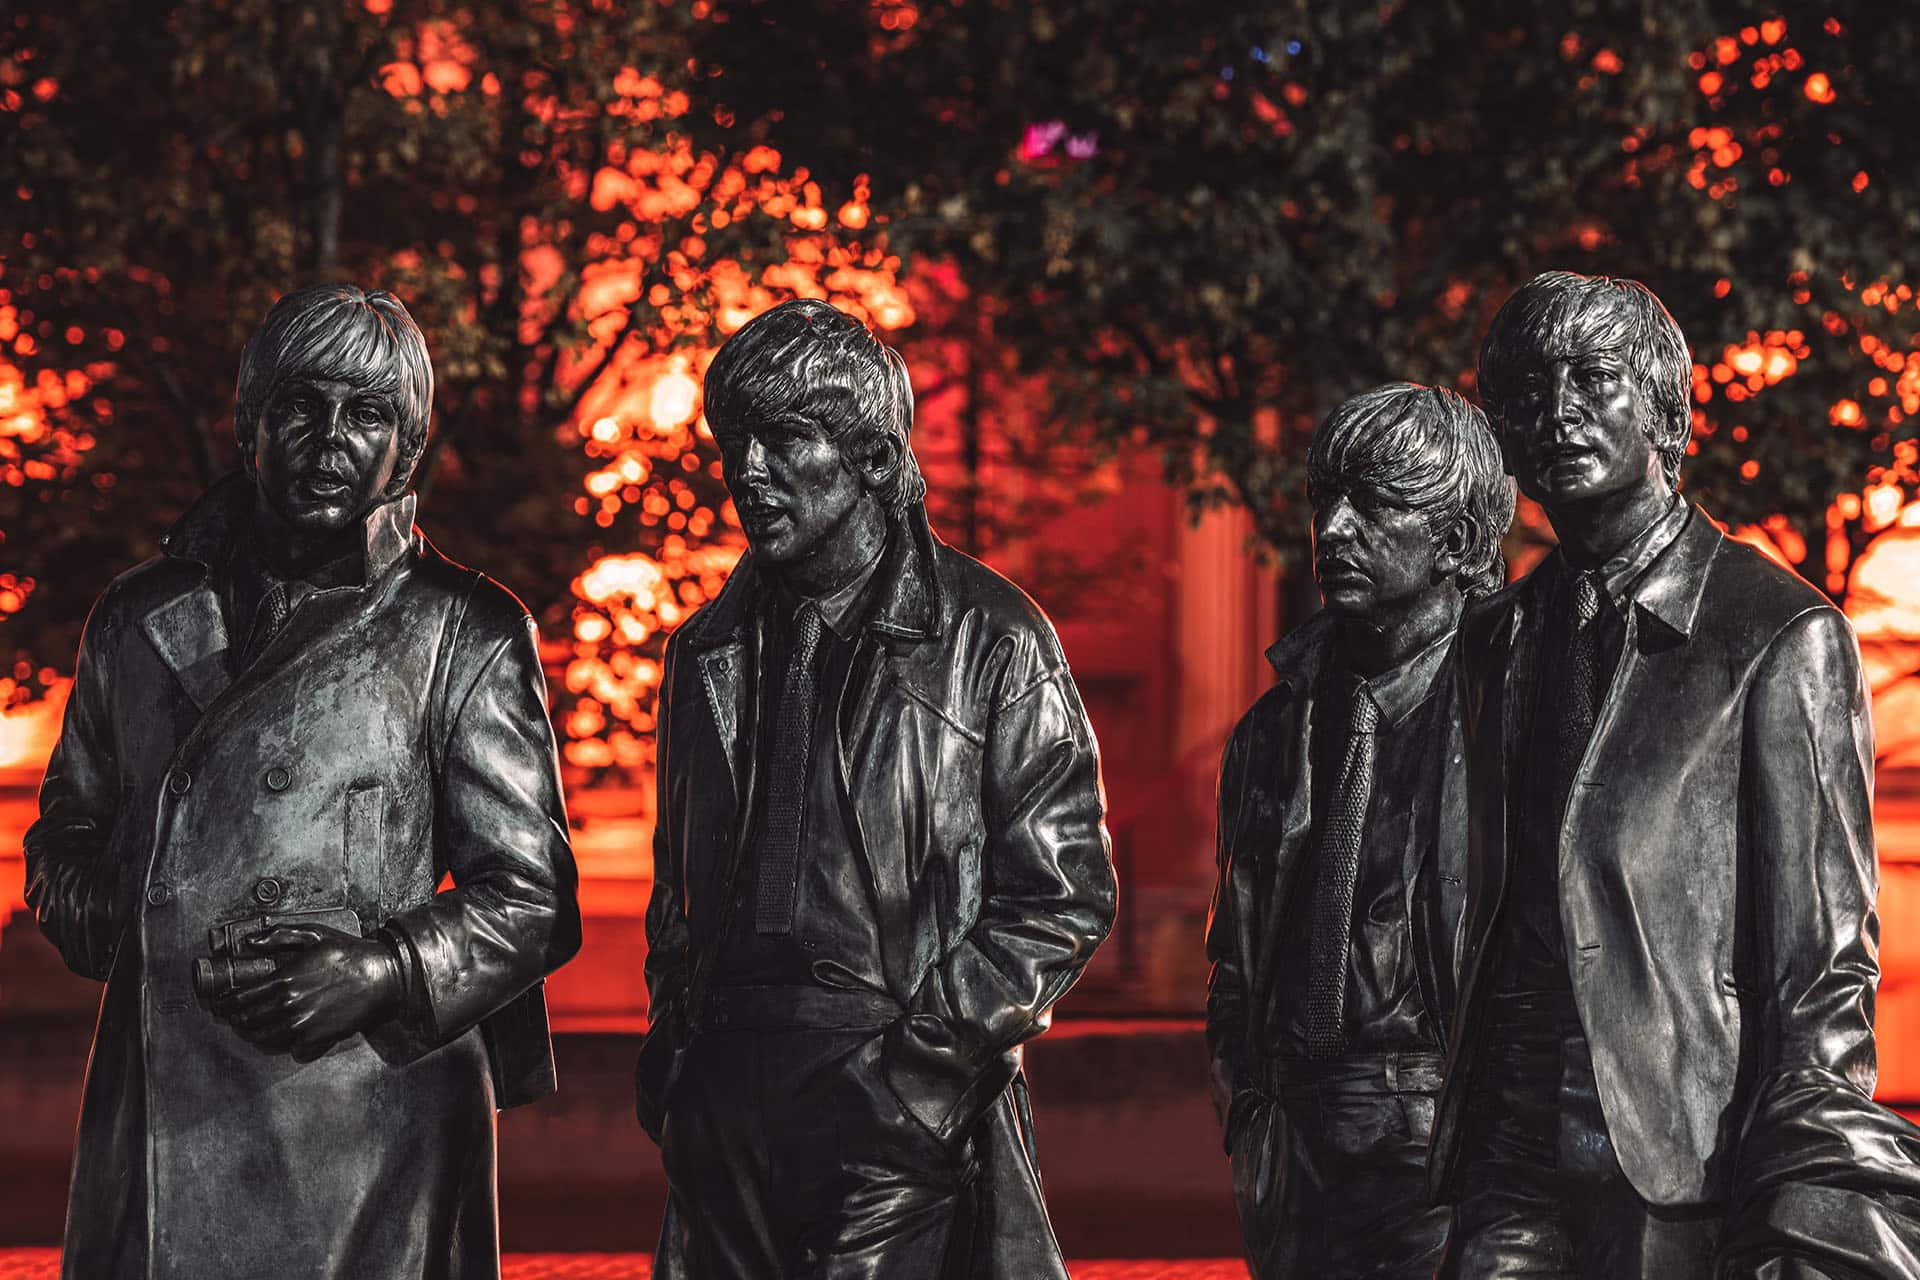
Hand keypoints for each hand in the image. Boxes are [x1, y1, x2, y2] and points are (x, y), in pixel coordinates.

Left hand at [211, 924, 402, 1058]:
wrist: (382, 977)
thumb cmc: (350, 954)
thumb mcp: (314, 935)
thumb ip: (278, 936)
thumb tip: (251, 942)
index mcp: (283, 981)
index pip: (239, 1000)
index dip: (224, 1004)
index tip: (221, 1005)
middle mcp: (287, 1007)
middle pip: (246, 1023)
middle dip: (235, 1021)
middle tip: (233, 1018)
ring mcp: (301, 1026)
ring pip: (263, 1039)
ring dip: (253, 1036)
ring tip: (253, 1030)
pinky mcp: (317, 1039)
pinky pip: (290, 1050)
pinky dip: (283, 1046)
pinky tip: (283, 1037)